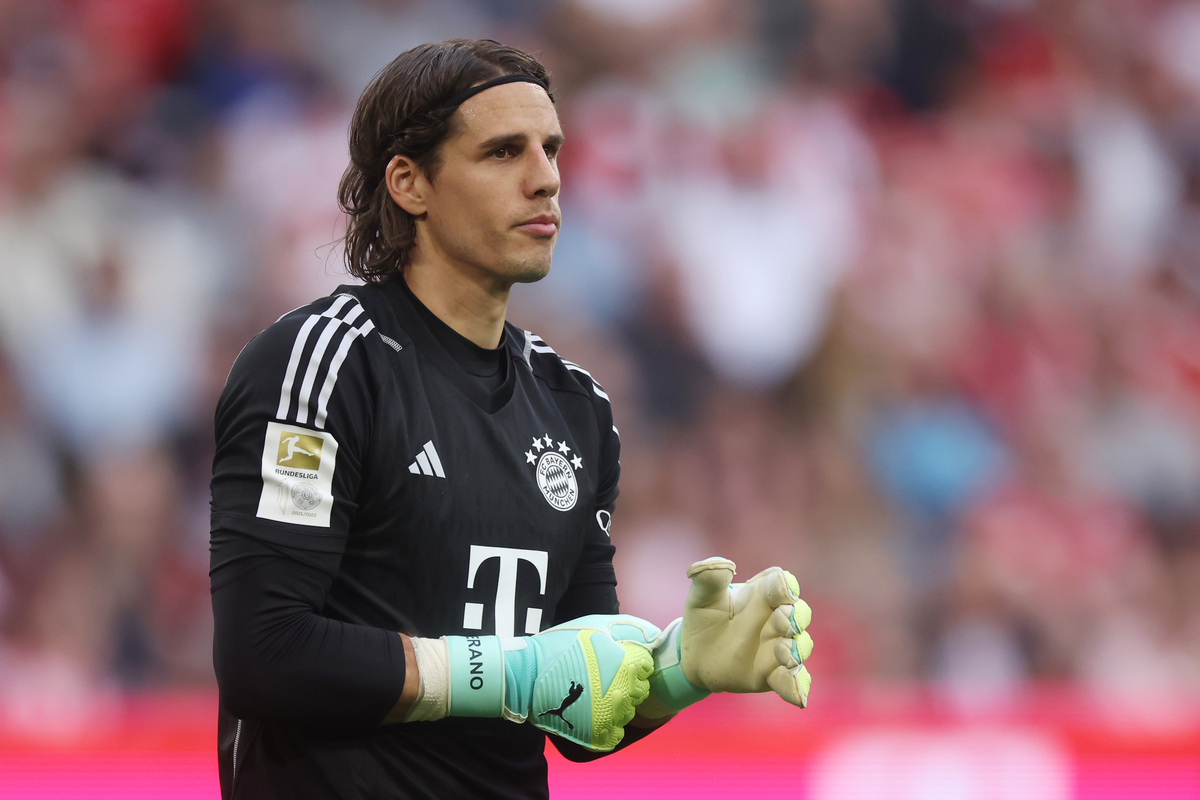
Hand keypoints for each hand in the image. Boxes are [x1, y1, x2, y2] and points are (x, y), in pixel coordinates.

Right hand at [429, 614, 657, 751]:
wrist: (526, 675)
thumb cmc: (560, 645)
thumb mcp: (595, 624)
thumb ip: (630, 628)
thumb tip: (655, 637)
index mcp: (627, 663)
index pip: (646, 667)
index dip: (631, 662)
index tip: (612, 661)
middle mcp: (624, 691)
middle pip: (639, 691)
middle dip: (625, 684)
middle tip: (600, 678)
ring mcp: (611, 715)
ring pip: (627, 712)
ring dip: (615, 705)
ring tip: (593, 694)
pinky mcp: (598, 734)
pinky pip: (615, 734)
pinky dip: (607, 727)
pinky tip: (592, 714)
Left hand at [624, 557, 812, 717]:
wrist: (695, 656)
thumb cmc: (703, 619)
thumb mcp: (701, 597)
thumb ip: (709, 578)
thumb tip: (723, 564)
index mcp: (762, 594)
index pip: (782, 584)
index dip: (785, 585)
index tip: (781, 588)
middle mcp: (777, 619)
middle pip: (799, 613)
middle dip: (796, 616)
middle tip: (784, 621)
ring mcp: (778, 648)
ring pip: (800, 646)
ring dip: (797, 649)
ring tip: (783, 653)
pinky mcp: (773, 675)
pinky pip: (791, 681)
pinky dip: (798, 688)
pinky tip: (799, 698)